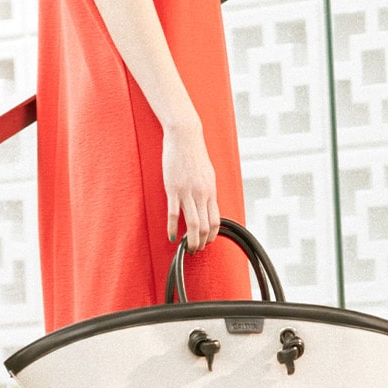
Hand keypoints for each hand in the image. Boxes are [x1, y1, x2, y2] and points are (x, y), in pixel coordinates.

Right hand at [163, 119, 218, 251]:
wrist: (185, 137)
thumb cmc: (195, 154)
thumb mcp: (208, 174)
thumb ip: (208, 190)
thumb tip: (208, 203)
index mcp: (211, 191)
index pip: (215, 221)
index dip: (212, 236)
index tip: (207, 242)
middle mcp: (201, 194)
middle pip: (204, 226)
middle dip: (201, 242)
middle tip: (196, 250)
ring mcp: (187, 192)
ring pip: (191, 224)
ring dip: (190, 240)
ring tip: (187, 248)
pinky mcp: (173, 189)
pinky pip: (173, 214)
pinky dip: (172, 228)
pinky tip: (171, 236)